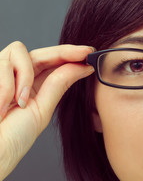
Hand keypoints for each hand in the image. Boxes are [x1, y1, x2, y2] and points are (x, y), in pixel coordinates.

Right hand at [0, 41, 93, 179]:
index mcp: (32, 86)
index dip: (70, 54)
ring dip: (24, 76)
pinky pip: (3, 64)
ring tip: (19, 102)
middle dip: (63, 52)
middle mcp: (17, 77)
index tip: (89, 52)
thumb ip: (59, 84)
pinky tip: (2, 105)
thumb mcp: (42, 109)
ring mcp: (1, 74)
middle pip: (40, 52)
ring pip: (19, 51)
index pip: (51, 62)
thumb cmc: (12, 137)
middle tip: (83, 53)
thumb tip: (83, 66)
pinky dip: (6, 86)